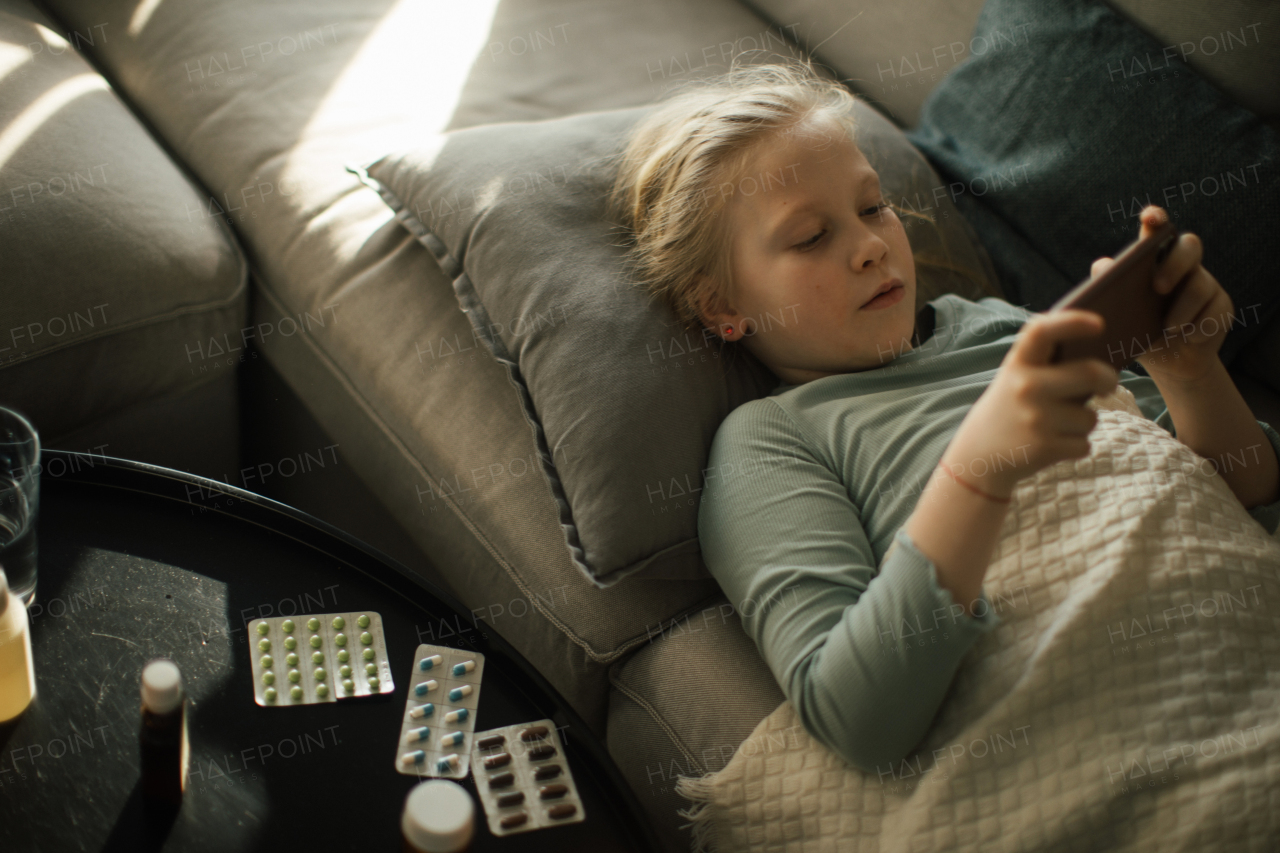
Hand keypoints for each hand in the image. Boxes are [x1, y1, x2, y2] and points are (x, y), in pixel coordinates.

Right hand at [941, 310, 1118, 496]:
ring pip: (1090, 418)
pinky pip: (1084, 444)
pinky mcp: (1045, 447)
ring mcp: (1036, 418)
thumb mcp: (1014, 378)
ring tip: (1055, 427)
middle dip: (1108, 380)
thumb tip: (1099, 352)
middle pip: (1090, 374)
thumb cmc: (1008, 410)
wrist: (977, 456)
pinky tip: (1051, 445)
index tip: (1098, 323)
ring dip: (1081, 424)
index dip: (1072, 322)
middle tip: (1108, 385)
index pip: (1042, 331)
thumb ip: (1046, 363)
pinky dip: (1074, 447)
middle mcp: (1026, 387)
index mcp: (1018, 364)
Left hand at [1089, 205, 1233, 383]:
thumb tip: (1102, 266)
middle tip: (1158, 288)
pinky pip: (1215, 310)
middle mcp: (1183, 266)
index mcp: (1155, 261)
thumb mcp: (1118, 311)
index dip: (1156, 219)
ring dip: (1182, 309)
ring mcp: (1206, 284)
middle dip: (1175, 264)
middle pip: (1190, 245)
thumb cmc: (1138, 329)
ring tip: (1168, 328)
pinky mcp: (1221, 306)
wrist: (1166, 362)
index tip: (1150, 217)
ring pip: (1201, 284)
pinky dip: (1198, 327)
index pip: (1158, 231)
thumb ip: (1109, 287)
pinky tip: (1188, 337)